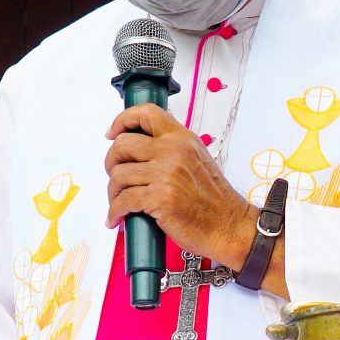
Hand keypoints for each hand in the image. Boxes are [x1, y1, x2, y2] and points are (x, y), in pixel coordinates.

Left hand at [104, 104, 255, 269]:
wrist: (228, 226)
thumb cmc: (214, 200)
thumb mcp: (197, 159)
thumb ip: (173, 148)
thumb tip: (142, 150)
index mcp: (181, 138)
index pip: (146, 113)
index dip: (122, 120)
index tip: (113, 133)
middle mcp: (173, 151)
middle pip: (123, 145)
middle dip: (111, 162)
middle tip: (115, 175)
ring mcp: (166, 174)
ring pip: (119, 175)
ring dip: (113, 192)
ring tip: (118, 201)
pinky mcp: (160, 198)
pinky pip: (123, 201)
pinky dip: (115, 211)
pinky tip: (117, 218)